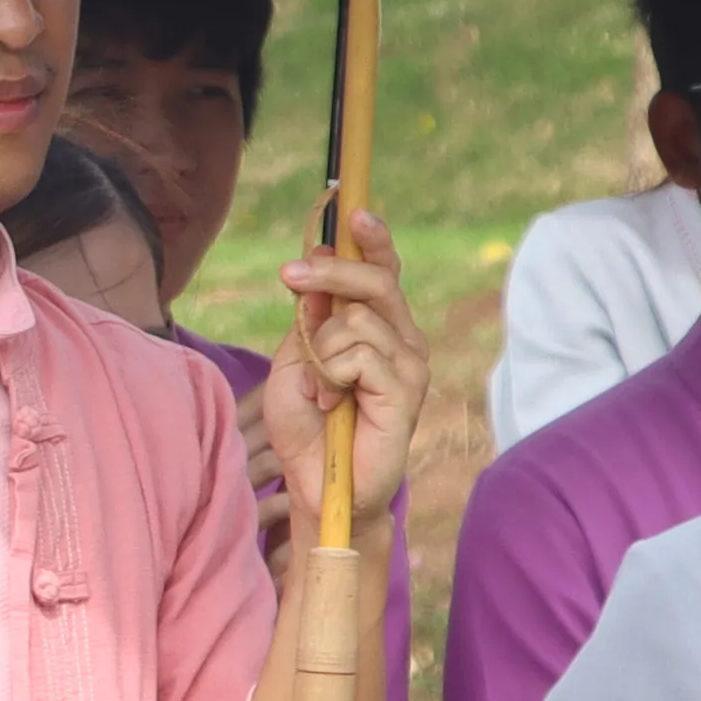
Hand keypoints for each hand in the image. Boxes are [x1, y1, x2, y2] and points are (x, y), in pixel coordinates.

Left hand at [254, 215, 423, 533]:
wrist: (322, 489)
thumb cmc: (307, 430)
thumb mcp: (293, 366)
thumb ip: (307, 323)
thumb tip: (312, 275)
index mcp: (378, 329)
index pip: (383, 271)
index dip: (371, 240)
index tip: (352, 212)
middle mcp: (402, 339)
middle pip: (375, 280)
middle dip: (331, 272)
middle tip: (291, 275)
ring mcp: (409, 363)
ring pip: (358, 319)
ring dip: (321, 351)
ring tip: (320, 391)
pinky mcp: (406, 389)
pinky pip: (360, 354)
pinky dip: (332, 374)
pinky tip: (334, 403)